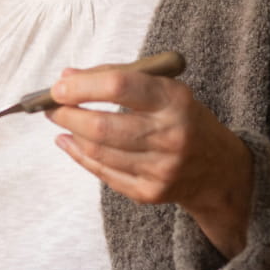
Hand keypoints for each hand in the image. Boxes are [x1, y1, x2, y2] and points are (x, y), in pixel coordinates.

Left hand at [45, 63, 254, 256]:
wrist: (220, 169)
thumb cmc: (182, 118)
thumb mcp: (164, 88)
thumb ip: (117, 77)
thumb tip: (66, 77)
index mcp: (175, 100)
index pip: (120, 86)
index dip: (82, 86)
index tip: (58, 86)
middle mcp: (171, 136)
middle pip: (102, 126)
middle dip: (66, 114)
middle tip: (50, 106)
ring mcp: (161, 168)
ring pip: (98, 151)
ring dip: (70, 133)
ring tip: (60, 121)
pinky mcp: (150, 192)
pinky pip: (103, 173)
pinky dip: (80, 155)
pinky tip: (70, 142)